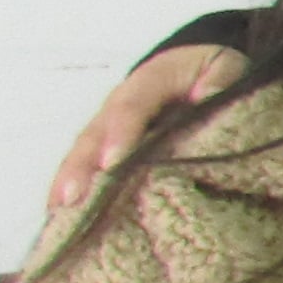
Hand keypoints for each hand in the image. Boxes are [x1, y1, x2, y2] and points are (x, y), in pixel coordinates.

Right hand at [47, 45, 244, 210]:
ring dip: (69, 182)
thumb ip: (219, 77)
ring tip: (59, 212)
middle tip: (73, 197)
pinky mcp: (105, 148)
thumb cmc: (208, 72)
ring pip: (82, 154)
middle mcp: (118, 105)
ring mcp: (107, 127)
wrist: (192, 71)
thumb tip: (207, 96)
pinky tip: (61, 217)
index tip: (113, 163)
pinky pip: (84, 168)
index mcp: (149, 80)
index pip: (131, 105)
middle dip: (82, 166)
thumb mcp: (222, 65)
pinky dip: (70, 190)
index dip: (120, 132)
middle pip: (95, 134)